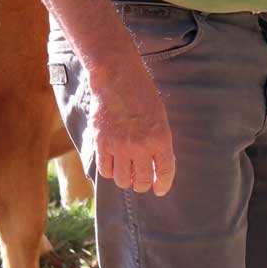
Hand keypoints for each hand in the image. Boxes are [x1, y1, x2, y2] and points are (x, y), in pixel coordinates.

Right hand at [88, 57, 175, 195]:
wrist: (118, 77)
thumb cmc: (142, 93)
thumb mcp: (160, 116)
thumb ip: (159, 141)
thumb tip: (155, 165)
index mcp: (161, 138)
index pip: (164, 171)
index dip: (162, 184)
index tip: (159, 189)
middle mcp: (141, 146)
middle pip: (141, 181)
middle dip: (142, 184)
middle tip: (140, 181)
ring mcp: (120, 146)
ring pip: (122, 180)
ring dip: (125, 179)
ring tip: (125, 171)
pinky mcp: (102, 143)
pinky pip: (105, 170)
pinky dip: (109, 171)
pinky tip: (112, 163)